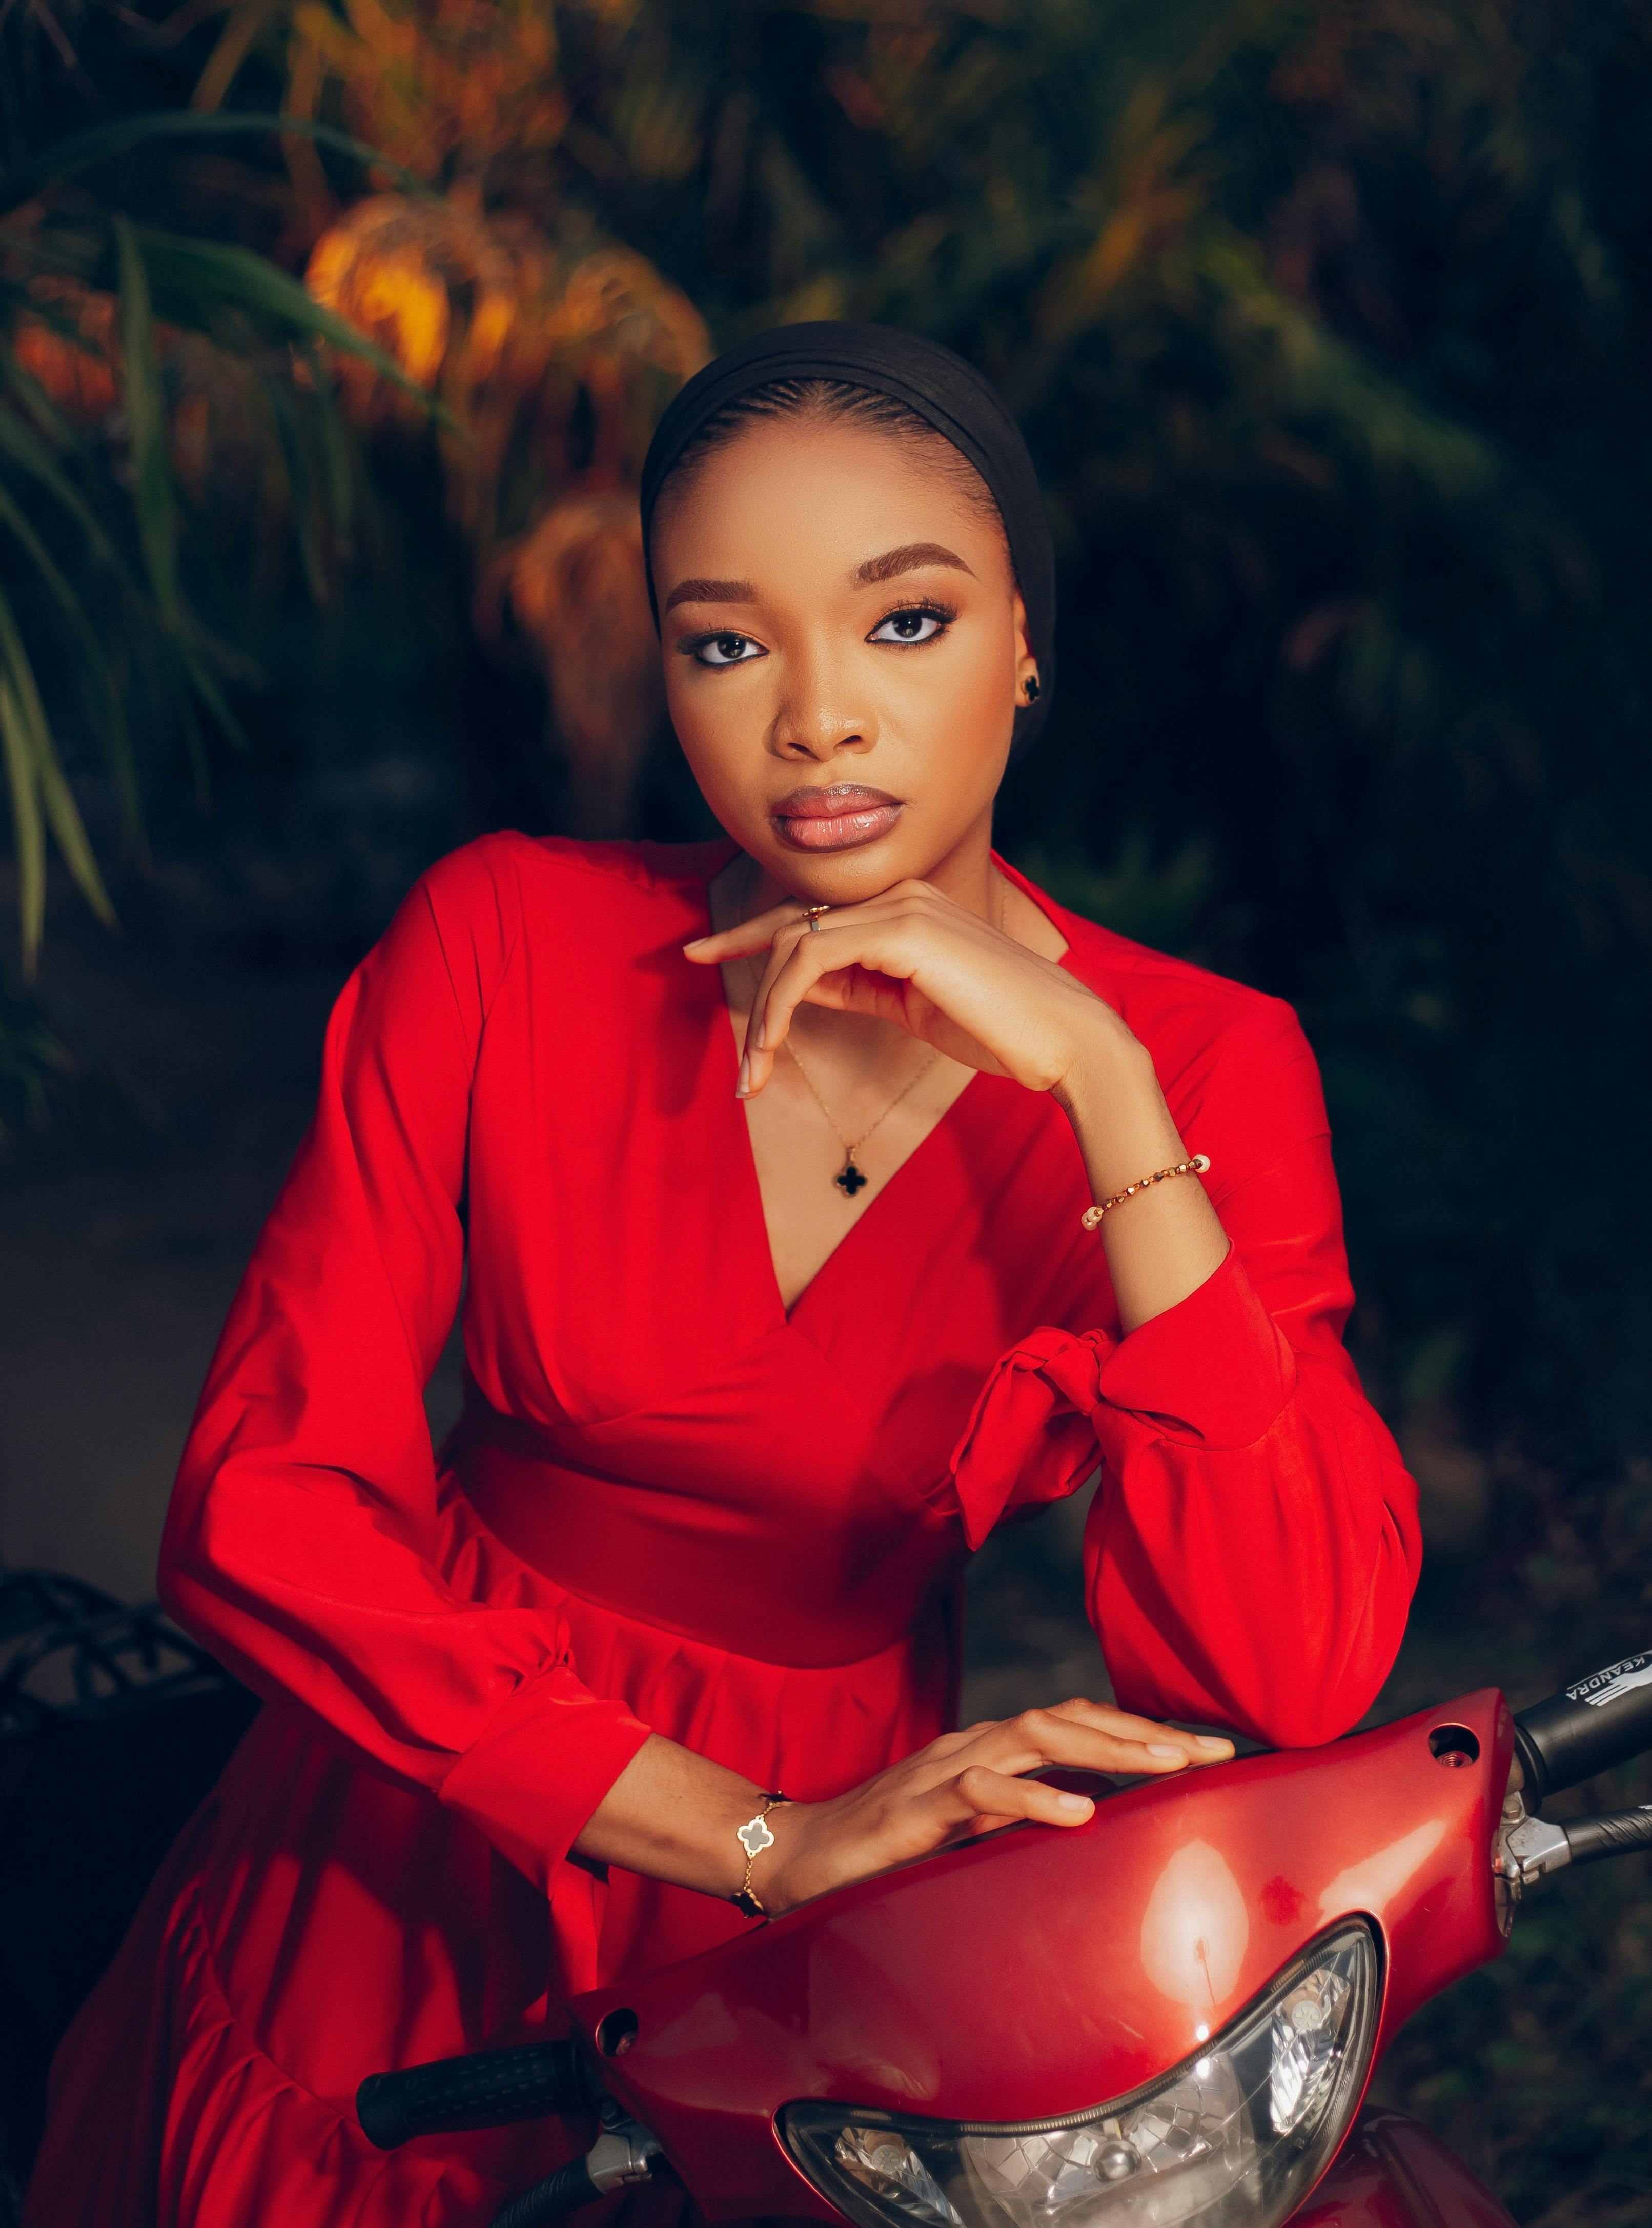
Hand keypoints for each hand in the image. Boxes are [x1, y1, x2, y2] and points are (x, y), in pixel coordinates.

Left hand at [683, 879, 1141, 1100]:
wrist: (1065, 1040)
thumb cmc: (999, 1029)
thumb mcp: (910, 1006)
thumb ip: (859, 986)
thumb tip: (800, 988)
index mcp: (907, 908)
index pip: (812, 915)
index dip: (751, 934)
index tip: (704, 952)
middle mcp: (900, 895)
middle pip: (792, 926)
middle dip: (742, 971)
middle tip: (715, 1021)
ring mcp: (901, 908)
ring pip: (795, 947)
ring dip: (764, 1012)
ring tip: (755, 1069)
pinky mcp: (902, 931)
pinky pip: (812, 962)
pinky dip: (782, 1005)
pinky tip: (775, 1045)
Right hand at [755, 1700, 1233, 1915]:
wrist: (799, 1857)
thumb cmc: (885, 1852)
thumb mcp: (971, 1836)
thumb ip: (1022, 1822)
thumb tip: (1093, 1824)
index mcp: (990, 1752)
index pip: (1076, 1724)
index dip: (1142, 1730)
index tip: (1207, 1751)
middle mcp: (975, 1745)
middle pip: (1070, 1717)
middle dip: (1145, 1730)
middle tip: (1212, 1751)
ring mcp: (945, 1768)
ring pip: (1035, 1735)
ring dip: (1107, 1747)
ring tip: (1166, 1763)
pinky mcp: (918, 1804)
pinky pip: (981, 1789)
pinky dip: (1033, 1797)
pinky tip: (1079, 1811)